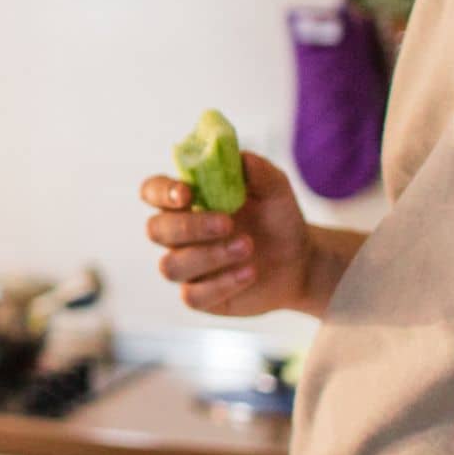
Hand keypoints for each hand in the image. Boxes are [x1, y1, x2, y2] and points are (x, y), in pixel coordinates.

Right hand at [141, 153, 316, 317]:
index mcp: (187, 201)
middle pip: (156, 230)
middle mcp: (179, 235)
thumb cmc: (278, 219)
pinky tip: (249, 272)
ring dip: (209, 256)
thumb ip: (257, 170)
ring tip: (247, 247)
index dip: (161, 192)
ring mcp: (187, 267)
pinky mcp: (200, 297)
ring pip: (171, 266)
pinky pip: (193, 296)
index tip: (186, 194)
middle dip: (189, 226)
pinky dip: (222, 283)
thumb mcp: (275, 190)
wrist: (300, 261)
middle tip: (228, 223)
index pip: (153, 192)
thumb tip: (240, 158)